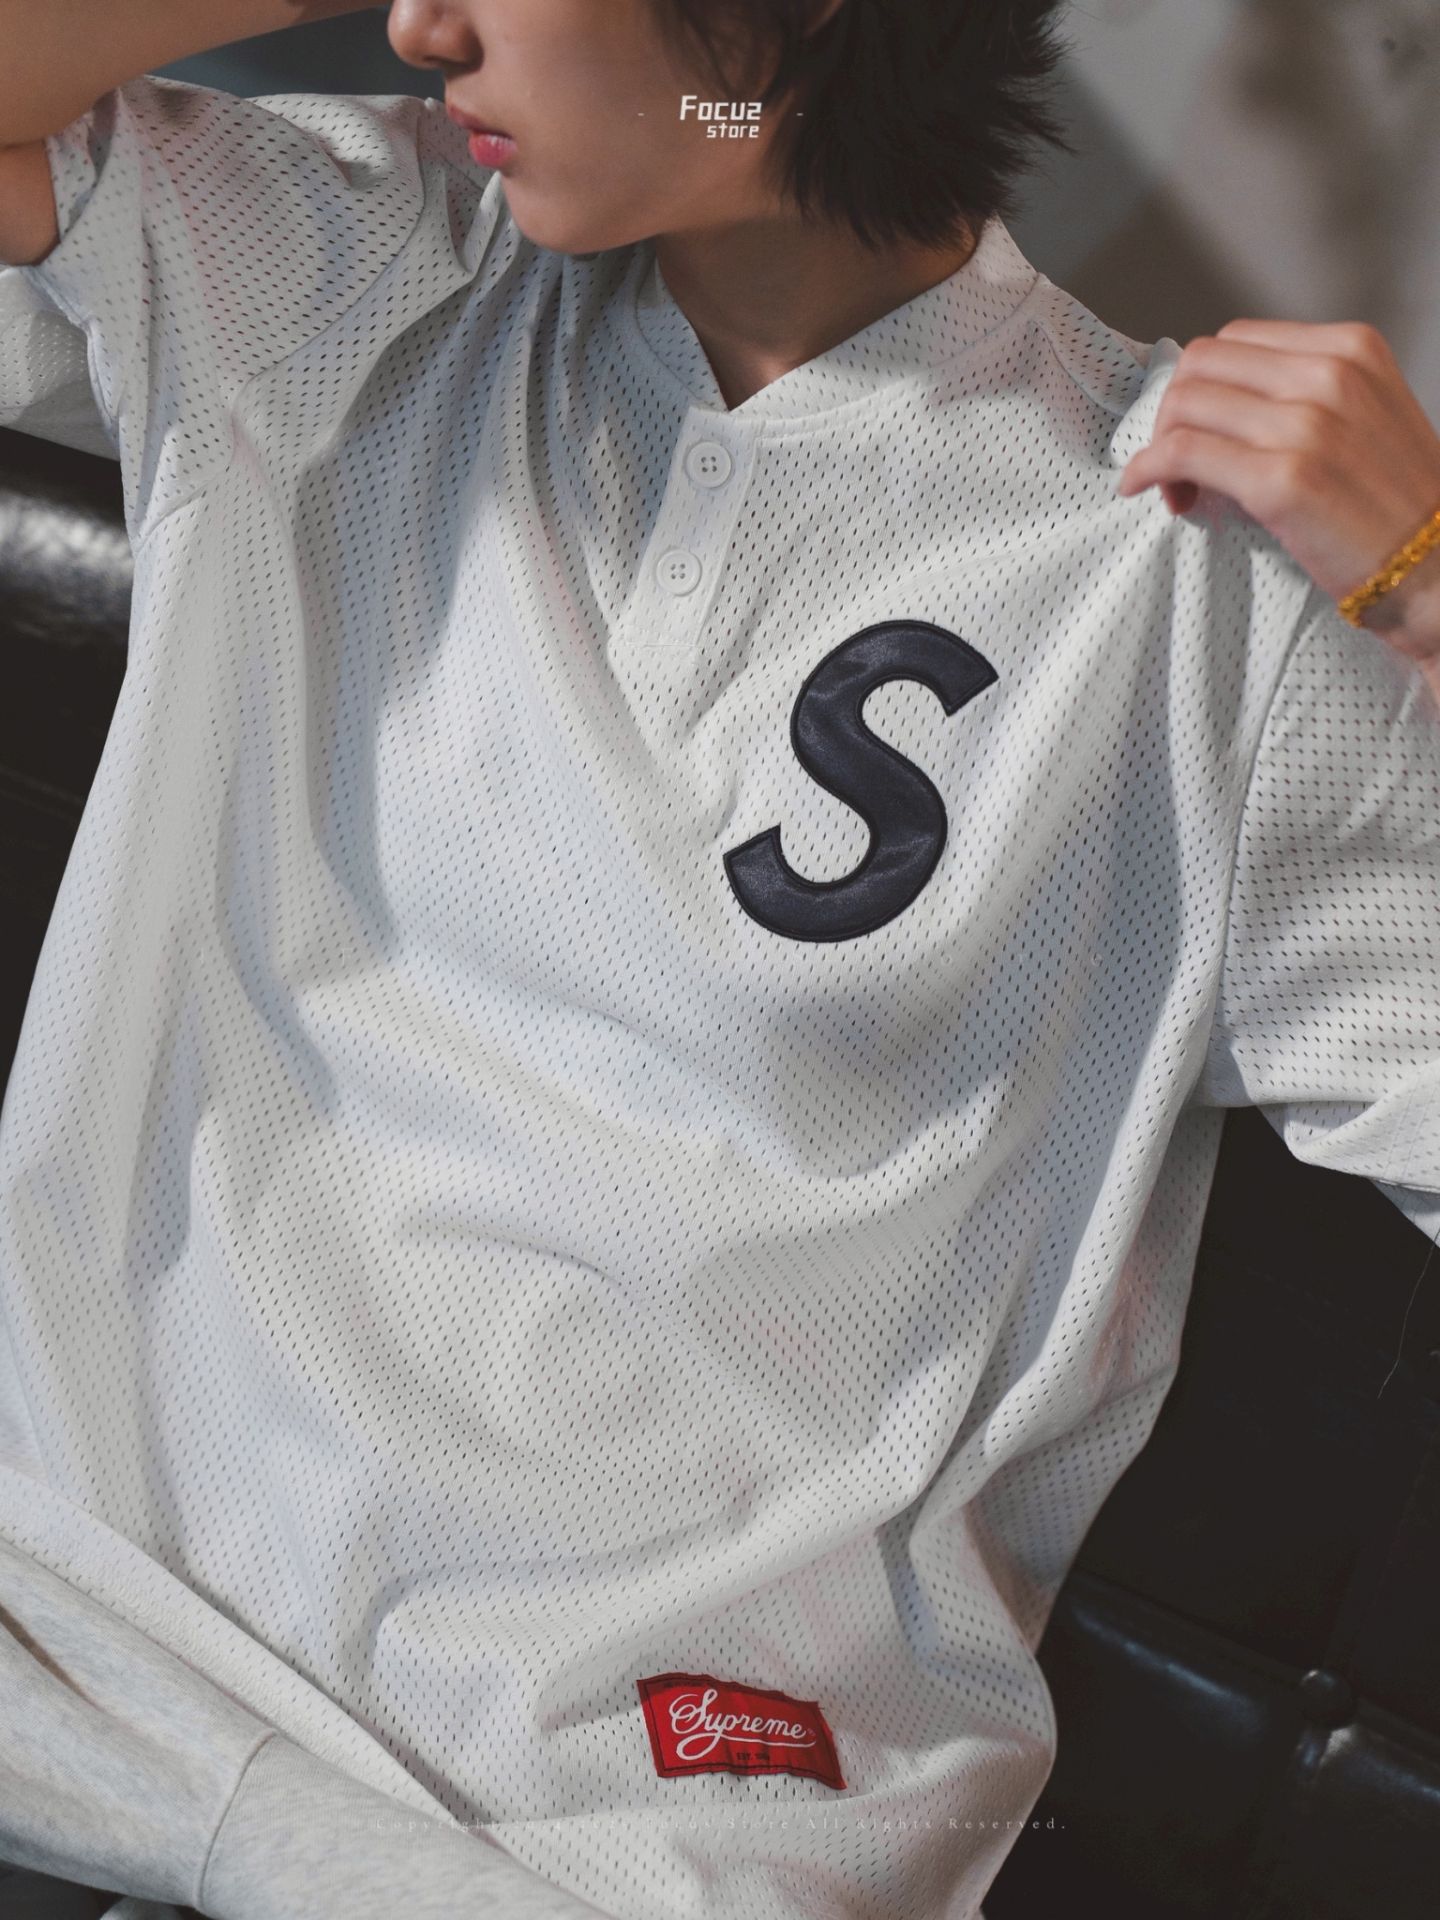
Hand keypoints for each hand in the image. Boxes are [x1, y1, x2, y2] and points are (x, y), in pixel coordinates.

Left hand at [1115, 319, 1439, 671]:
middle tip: (1179, 462)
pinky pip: (1181, 453)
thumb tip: (1223, 407)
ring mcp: (1305, 425)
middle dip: (1175, 410)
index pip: (1236, 341)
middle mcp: (1329, 375)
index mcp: (1350, 349)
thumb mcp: (1365, 416)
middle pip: (1201, 364)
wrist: (1439, 568)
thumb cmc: (1396, 505)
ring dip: (1160, 446)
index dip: (1204, 385)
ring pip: (1185, 405)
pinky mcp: (1282, 480)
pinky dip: (1148, 469)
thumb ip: (1305, 394)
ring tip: (1178, 490)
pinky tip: (1145, 490)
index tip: (1203, 430)